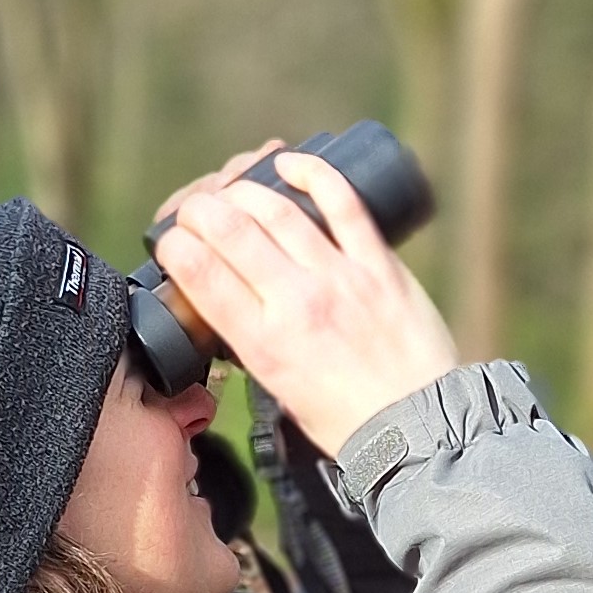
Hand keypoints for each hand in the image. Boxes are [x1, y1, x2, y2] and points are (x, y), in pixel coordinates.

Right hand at [154, 152, 457, 458]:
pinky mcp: (379, 263)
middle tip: (194, 211)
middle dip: (199, 209)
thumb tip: (233, 306)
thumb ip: (254, 344)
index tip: (171, 241)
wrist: (420, 428)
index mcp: (263, 344)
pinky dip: (312, 174)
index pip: (200, 273)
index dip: (175, 244)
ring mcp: (340, 277)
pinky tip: (288, 163)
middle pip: (230, 230)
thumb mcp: (279, 391)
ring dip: (243, 190)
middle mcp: (297, 303)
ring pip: (277, 210)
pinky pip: (342, 202)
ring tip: (230, 191)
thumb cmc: (349, 420)